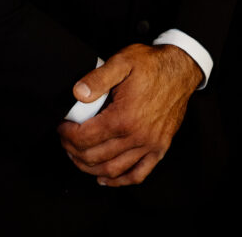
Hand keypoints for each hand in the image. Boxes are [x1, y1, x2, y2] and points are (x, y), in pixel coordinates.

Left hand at [57, 43, 201, 186]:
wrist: (181, 69)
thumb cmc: (152, 64)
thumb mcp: (122, 61)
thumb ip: (98, 78)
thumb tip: (77, 93)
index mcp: (124, 117)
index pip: (86, 137)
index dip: (67, 135)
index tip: (61, 127)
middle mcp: (137, 136)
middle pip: (95, 157)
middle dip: (74, 151)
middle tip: (65, 140)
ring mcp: (150, 145)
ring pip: (113, 170)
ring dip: (90, 168)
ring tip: (78, 157)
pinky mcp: (160, 148)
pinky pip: (138, 174)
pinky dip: (119, 181)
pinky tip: (106, 178)